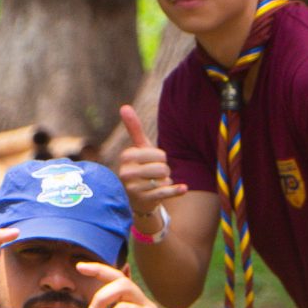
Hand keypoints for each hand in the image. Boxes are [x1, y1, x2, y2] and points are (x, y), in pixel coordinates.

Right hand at [117, 105, 186, 232]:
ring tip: (154, 184)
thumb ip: (134, 129)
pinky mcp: (144, 200)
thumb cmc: (140, 168)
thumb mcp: (138, 149)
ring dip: (165, 181)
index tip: (151, 163)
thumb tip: (124, 106)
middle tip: (153, 175)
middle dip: (164, 171)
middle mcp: (126, 172)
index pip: (158, 153)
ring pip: (165, 179)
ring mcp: (134, 188)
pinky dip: (176, 190)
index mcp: (126, 156)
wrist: (137, 200)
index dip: (160, 158)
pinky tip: (183, 188)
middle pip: (162, 167)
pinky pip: (166, 192)